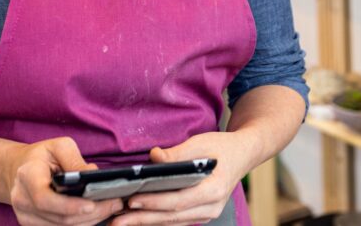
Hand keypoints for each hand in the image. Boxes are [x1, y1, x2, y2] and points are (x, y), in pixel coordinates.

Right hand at [4, 136, 123, 225]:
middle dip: (90, 214)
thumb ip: (75, 160)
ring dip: (89, 221)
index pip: (45, 199)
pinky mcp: (33, 225)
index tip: (92, 205)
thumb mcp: (59, 146)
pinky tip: (97, 214)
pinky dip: (81, 224)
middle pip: (58, 218)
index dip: (69, 206)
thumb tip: (94, 176)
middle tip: (115, 204)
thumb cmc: (42, 155)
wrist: (19, 168)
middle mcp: (22, 200)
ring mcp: (26, 216)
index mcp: (27, 176)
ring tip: (111, 208)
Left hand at [111, 131, 259, 224]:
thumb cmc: (222, 146)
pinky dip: (157, 220)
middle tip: (116, 221)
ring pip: (173, 222)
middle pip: (172, 217)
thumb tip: (153, 157)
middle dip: (142, 219)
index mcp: (214, 189)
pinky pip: (177, 221)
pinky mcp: (201, 214)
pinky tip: (139, 219)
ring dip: (146, 223)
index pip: (178, 201)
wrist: (244, 154)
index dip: (154, 202)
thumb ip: (177, 153)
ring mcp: (208, 213)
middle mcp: (212, 207)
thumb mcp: (201, 143)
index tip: (131, 201)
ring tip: (121, 222)